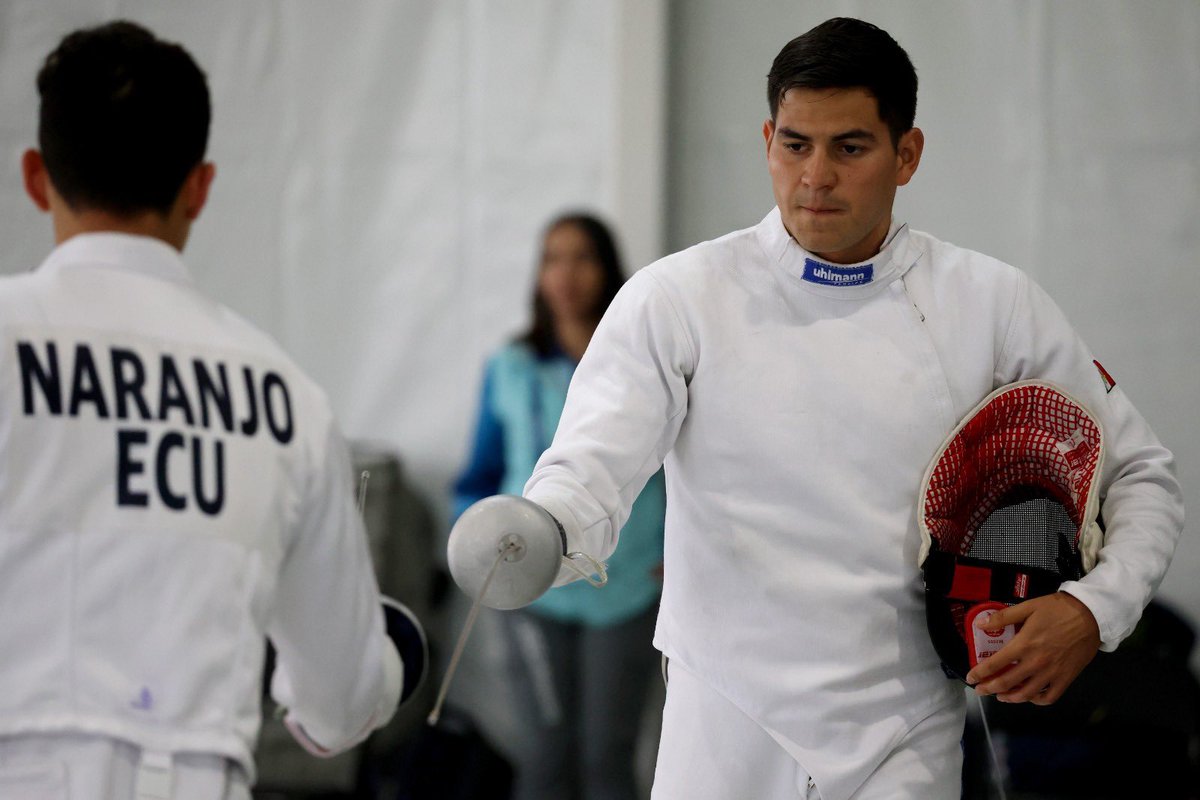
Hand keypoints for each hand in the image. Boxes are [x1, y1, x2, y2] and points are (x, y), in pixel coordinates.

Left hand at [965, 591, 1099, 704]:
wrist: (1091, 615)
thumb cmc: (1058, 609)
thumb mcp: (1028, 607)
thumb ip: (1003, 617)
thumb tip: (981, 624)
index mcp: (1024, 644)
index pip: (995, 664)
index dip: (979, 673)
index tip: (970, 678)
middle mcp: (1035, 663)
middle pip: (1007, 683)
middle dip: (989, 688)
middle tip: (980, 690)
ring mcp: (1052, 673)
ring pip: (1026, 694)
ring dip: (1010, 697)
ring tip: (1000, 695)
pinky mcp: (1066, 678)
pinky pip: (1049, 697)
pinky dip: (1036, 700)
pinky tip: (1029, 696)